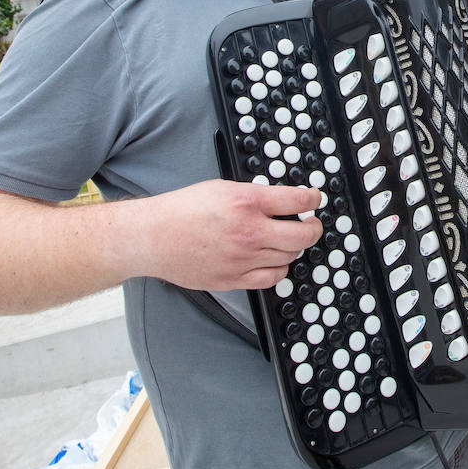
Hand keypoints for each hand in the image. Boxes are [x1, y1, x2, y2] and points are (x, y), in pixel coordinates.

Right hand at [137, 180, 322, 291]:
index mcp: (247, 202)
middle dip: (313, 227)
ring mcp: (243, 258)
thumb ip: (256, 195)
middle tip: (310, 223)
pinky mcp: (234, 279)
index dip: (314, 199)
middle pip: (303, 235)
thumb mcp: (223, 188)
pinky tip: (273, 260)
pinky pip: (273, 278)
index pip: (299, 200)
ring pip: (290, 256)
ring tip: (286, 239)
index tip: (314, 200)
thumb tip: (283, 201)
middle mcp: (249, 231)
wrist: (153, 237)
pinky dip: (279, 268)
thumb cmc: (182, 211)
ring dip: (293, 247)